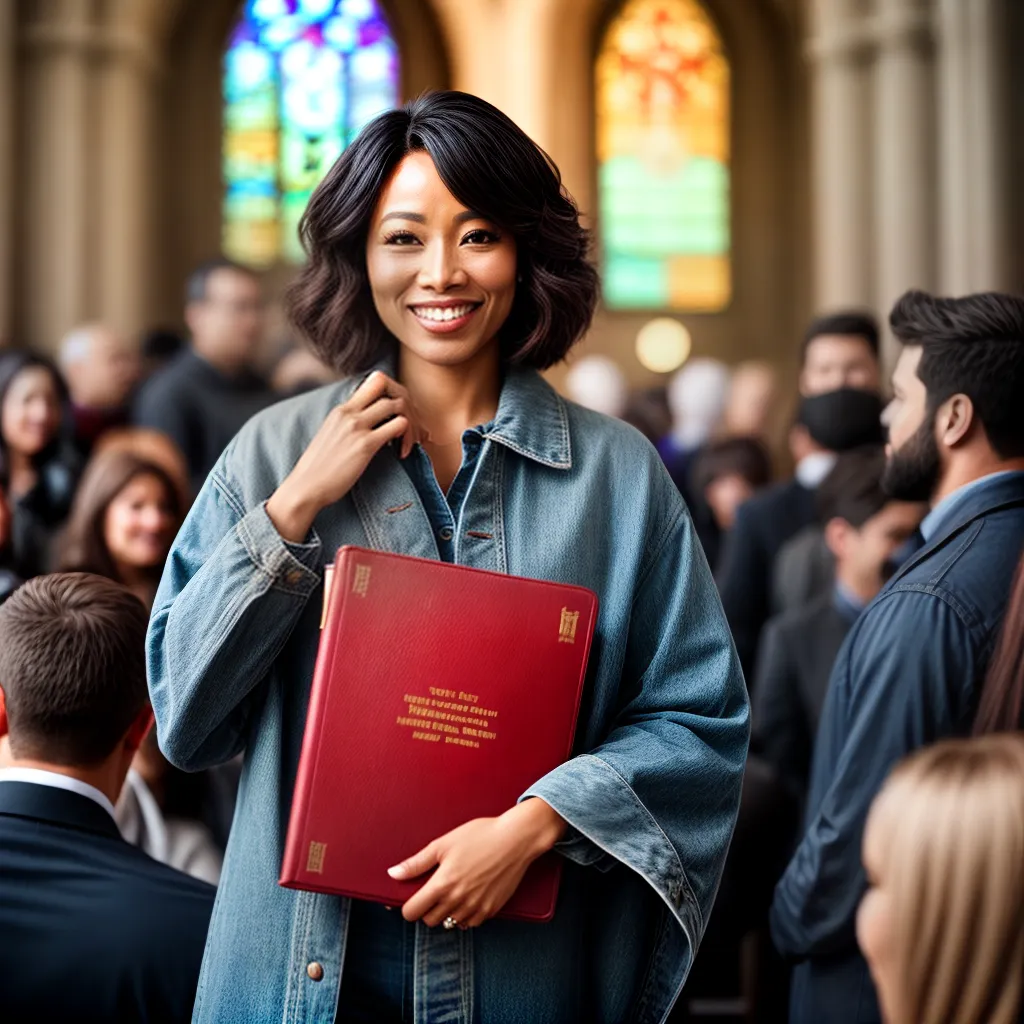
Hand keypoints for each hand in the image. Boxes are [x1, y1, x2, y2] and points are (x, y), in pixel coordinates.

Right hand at [266, 372, 423, 541]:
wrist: (306, 488)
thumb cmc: (320, 468)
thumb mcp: (332, 435)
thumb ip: (349, 424)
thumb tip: (371, 425)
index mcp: (341, 409)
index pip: (375, 381)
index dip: (394, 392)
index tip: (398, 413)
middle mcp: (349, 412)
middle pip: (390, 388)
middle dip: (407, 405)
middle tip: (411, 428)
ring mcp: (357, 427)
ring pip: (397, 404)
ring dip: (411, 422)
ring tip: (409, 442)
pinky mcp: (365, 445)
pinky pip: (398, 426)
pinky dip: (408, 437)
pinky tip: (403, 453)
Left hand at [388, 799, 565, 928]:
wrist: (516, 839)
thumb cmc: (480, 835)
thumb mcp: (444, 844)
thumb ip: (417, 863)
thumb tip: (394, 874)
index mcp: (443, 884)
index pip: (413, 912)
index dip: (408, 906)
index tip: (412, 898)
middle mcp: (458, 901)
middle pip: (430, 920)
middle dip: (427, 909)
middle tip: (434, 891)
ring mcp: (476, 908)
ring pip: (450, 923)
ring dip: (446, 912)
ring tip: (453, 891)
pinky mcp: (491, 910)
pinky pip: (470, 923)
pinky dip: (465, 914)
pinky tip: (469, 896)